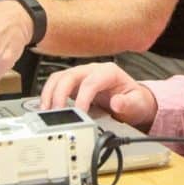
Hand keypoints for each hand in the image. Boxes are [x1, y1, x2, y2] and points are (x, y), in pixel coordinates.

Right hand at [40, 62, 156, 128]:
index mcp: (109, 72)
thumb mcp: (137, 103)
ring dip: (50, 93)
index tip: (79, 113)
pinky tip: (46, 108)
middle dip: (60, 94)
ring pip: (59, 77)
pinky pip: (56, 84)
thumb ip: (128, 103)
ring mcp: (82, 75)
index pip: (91, 82)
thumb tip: (117, 102)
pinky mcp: (74, 83)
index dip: (82, 98)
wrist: (133, 100)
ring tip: (46, 110)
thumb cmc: (134, 100)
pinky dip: (49, 95)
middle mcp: (93, 70)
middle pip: (70, 75)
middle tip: (57, 113)